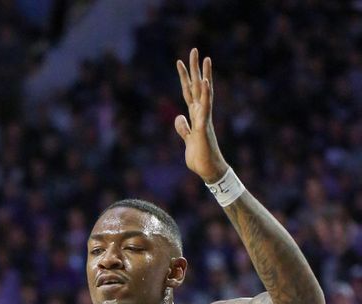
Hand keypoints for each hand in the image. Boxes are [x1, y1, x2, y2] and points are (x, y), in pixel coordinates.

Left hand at [174, 48, 228, 183]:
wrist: (208, 170)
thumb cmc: (199, 156)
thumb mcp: (187, 139)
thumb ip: (183, 128)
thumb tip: (179, 117)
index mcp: (195, 115)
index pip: (188, 92)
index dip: (184, 77)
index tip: (180, 62)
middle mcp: (201, 113)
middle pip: (196, 86)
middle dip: (194, 68)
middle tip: (194, 49)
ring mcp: (204, 118)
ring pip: (204, 93)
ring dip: (204, 75)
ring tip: (205, 58)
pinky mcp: (204, 126)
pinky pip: (205, 107)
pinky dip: (205, 94)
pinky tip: (204, 82)